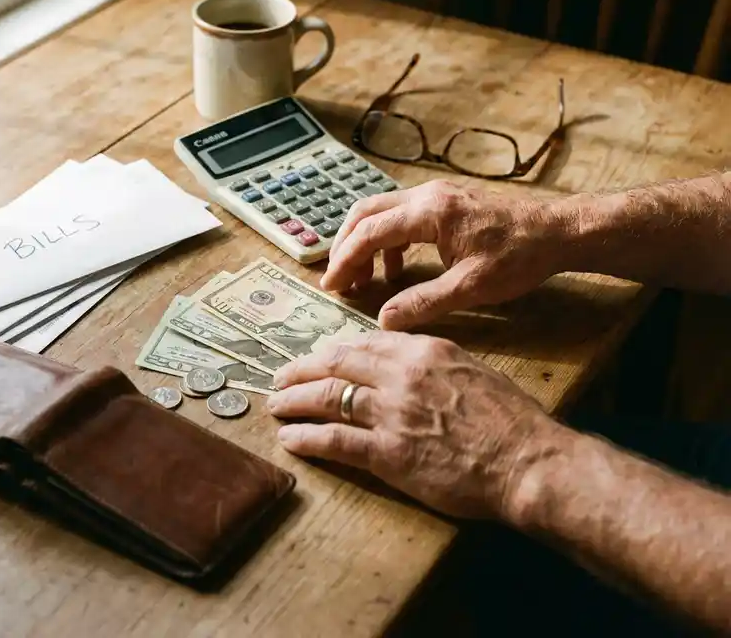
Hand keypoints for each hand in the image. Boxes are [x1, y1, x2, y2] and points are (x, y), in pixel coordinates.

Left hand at [267, 332, 558, 519]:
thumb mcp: (471, 371)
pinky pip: (334, 440)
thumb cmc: (511, 421)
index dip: (334, 351)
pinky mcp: (387, 453)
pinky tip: (290, 439)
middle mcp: (400, 374)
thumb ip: (432, 363)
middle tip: (282, 377)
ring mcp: (391, 413)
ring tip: (275, 405)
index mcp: (423, 351)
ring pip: (327, 398)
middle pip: (336, 364)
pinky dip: (306, 438)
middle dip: (302, 369)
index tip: (318, 358)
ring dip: (294, 401)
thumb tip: (404, 363)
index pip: (364, 342)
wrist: (528, 461)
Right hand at [322, 180, 568, 329]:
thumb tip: (384, 320)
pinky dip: (388, 241)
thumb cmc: (521, 256)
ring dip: (365, 243)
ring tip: (363, 279)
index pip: (370, 232)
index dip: (345, 260)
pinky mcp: (445, 202)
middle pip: (365, 212)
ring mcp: (436, 195)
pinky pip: (401, 216)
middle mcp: (427, 196)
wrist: (559, 231)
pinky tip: (395, 271)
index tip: (331, 285)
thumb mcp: (471, 287)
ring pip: (381, 212)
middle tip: (337, 279)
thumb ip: (424, 302)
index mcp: (430, 213)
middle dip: (345, 246)